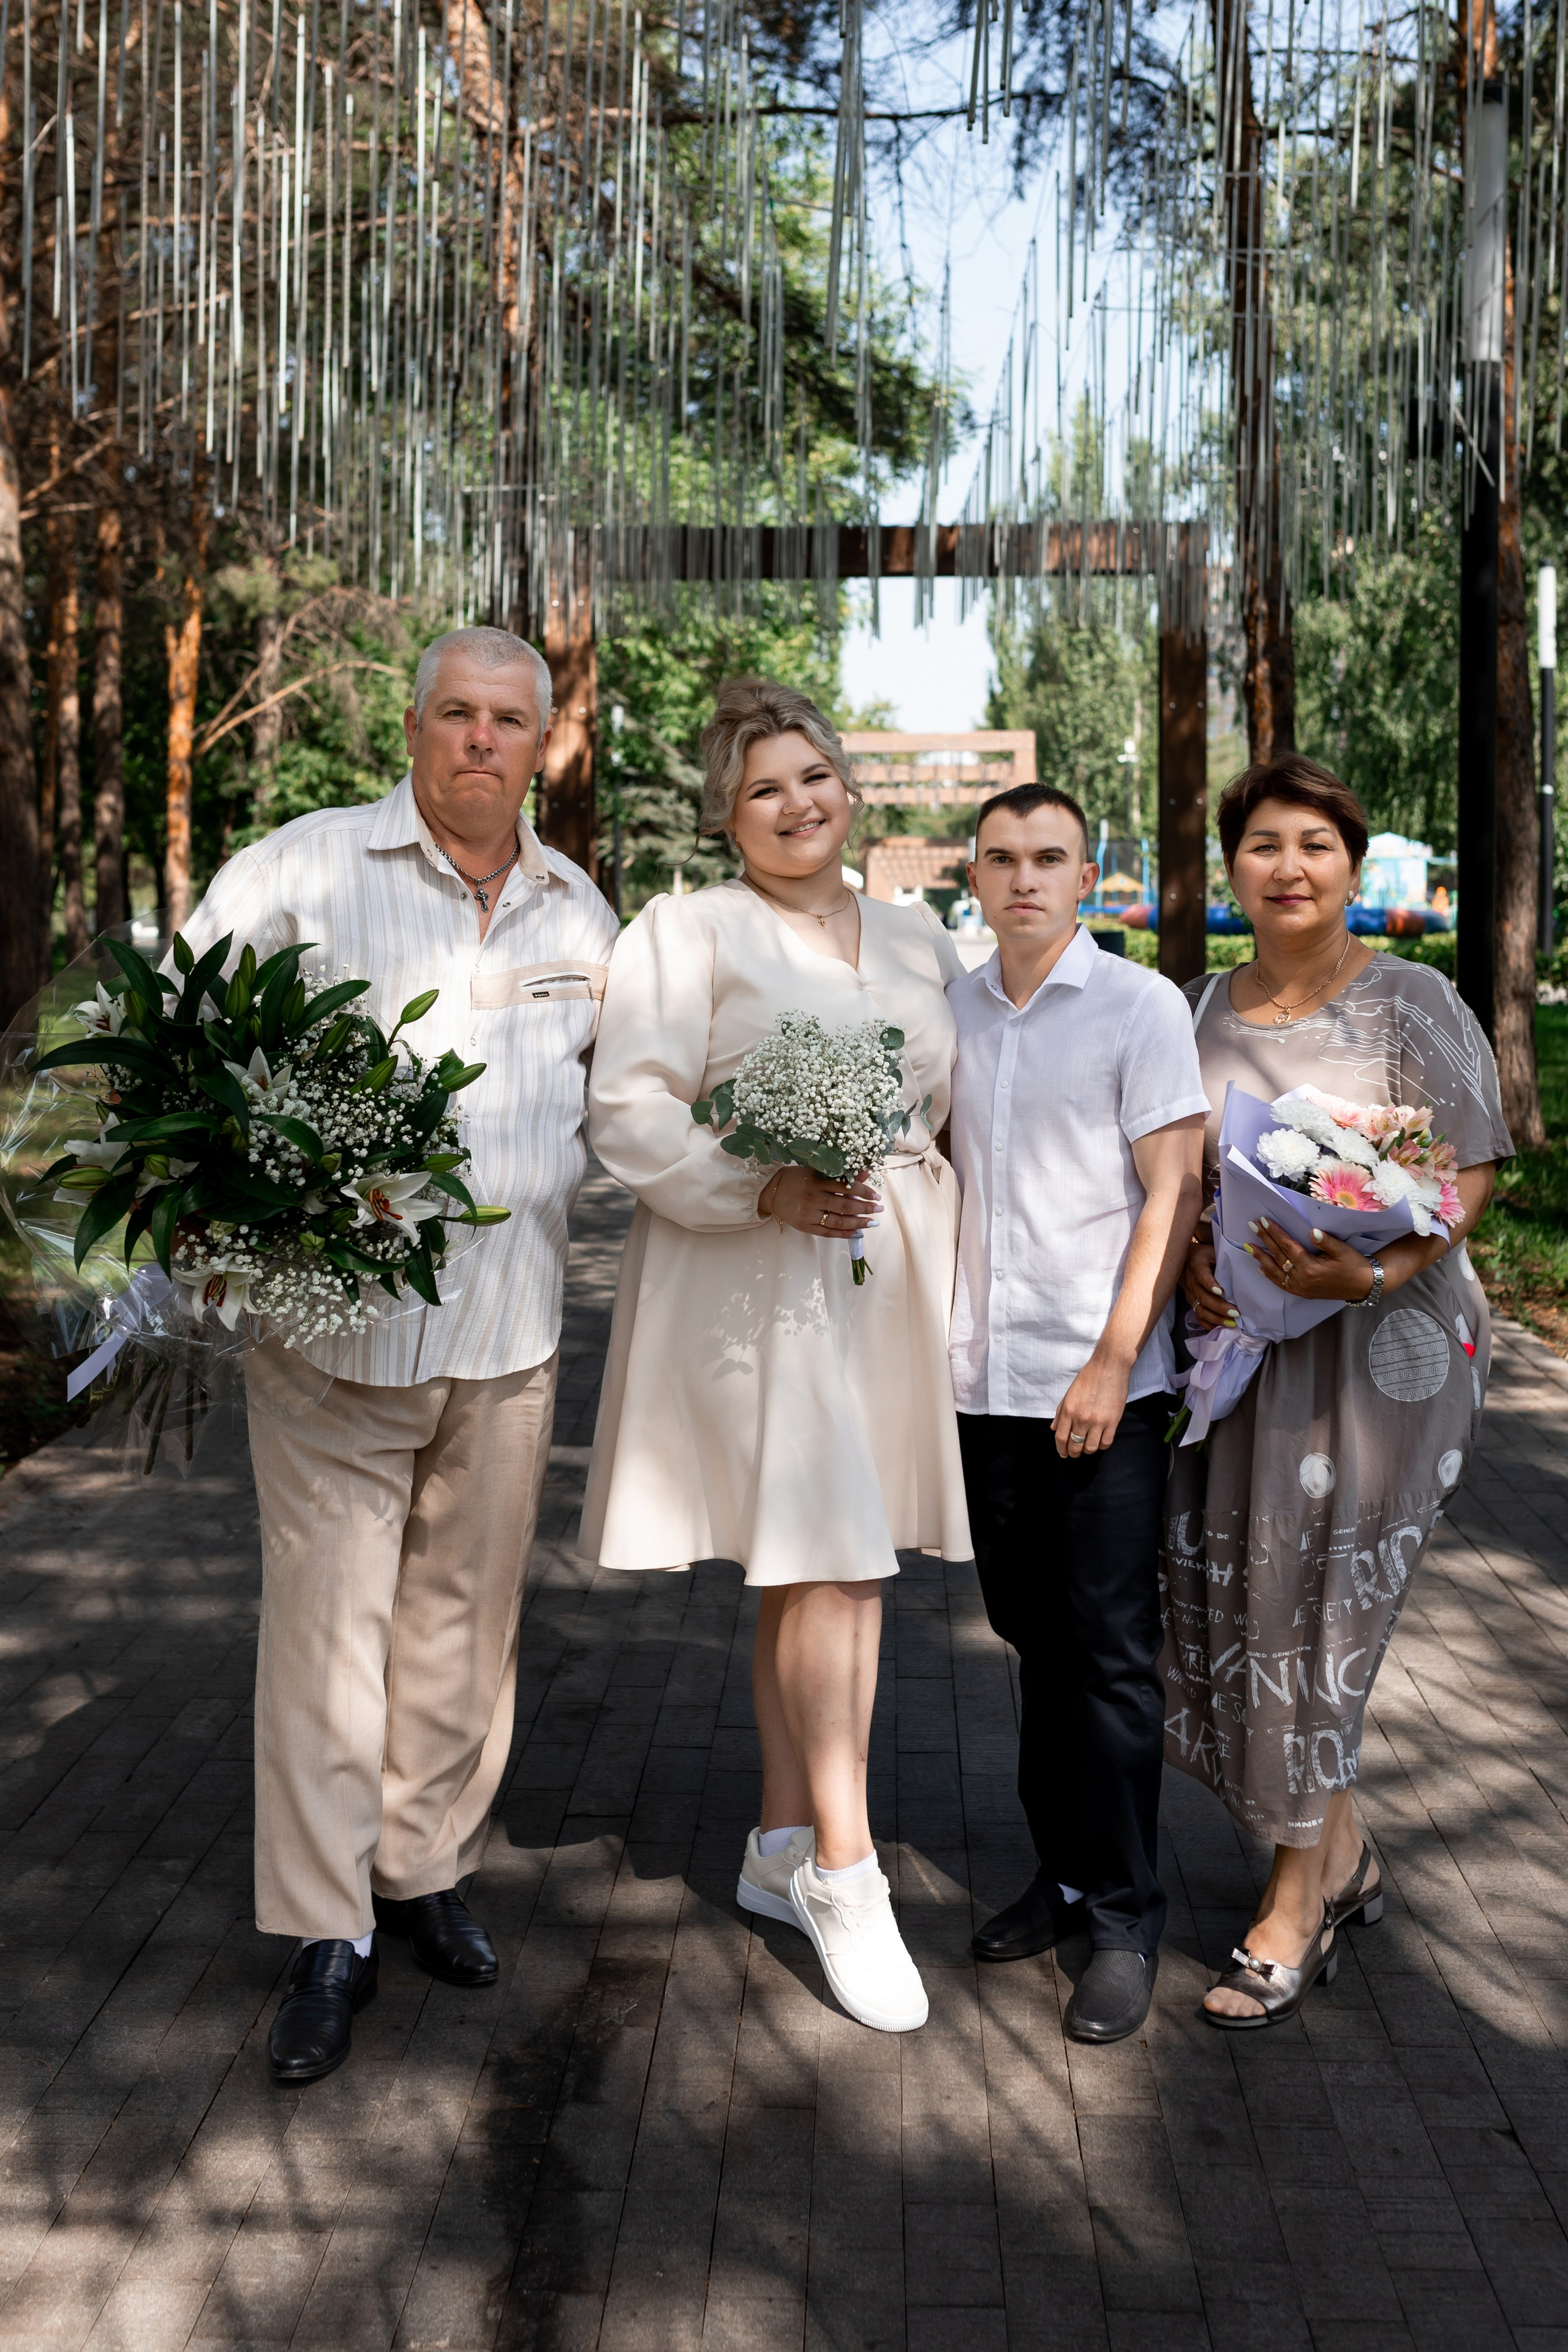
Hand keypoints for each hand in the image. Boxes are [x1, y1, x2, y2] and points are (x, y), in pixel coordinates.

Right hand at [761, 1165, 879, 1237]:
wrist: (772, 1191)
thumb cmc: (798, 1179)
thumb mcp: (817, 1172)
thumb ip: (840, 1175)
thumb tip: (865, 1173)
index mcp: (817, 1182)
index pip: (845, 1187)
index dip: (863, 1192)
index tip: (876, 1195)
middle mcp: (813, 1198)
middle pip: (844, 1206)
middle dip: (865, 1209)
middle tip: (879, 1209)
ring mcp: (808, 1215)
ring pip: (838, 1222)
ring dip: (859, 1223)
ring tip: (873, 1222)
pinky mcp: (805, 1227)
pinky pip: (828, 1233)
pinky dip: (844, 1234)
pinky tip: (857, 1233)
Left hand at [1052, 1346, 1132, 1459]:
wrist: (1110, 1366)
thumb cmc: (1088, 1377)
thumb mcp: (1069, 1393)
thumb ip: (1060, 1412)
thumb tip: (1054, 1428)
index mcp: (1068, 1410)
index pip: (1061, 1438)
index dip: (1061, 1449)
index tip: (1063, 1453)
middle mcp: (1081, 1418)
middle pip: (1075, 1445)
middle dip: (1073, 1452)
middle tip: (1074, 1453)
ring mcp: (1098, 1421)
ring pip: (1090, 1447)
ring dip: (1087, 1450)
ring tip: (1087, 1446)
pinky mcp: (1113, 1422)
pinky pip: (1106, 1443)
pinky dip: (1101, 1445)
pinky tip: (1099, 1441)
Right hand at [1182, 1232, 1237, 1333]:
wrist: (1184, 1260)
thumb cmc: (1205, 1255)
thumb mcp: (1213, 1251)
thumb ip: (1224, 1258)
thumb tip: (1244, 1267)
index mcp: (1197, 1265)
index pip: (1201, 1275)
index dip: (1210, 1284)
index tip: (1221, 1291)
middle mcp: (1191, 1281)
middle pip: (1203, 1296)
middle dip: (1219, 1306)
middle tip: (1235, 1313)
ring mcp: (1190, 1294)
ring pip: (1200, 1309)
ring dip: (1216, 1318)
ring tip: (1231, 1323)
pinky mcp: (1191, 1302)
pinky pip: (1198, 1316)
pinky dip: (1208, 1324)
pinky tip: (1220, 1328)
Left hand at [1243, 1215, 1375, 1302]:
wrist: (1362, 1285)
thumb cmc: (1354, 1265)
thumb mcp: (1342, 1250)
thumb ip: (1326, 1241)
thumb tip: (1312, 1232)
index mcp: (1310, 1267)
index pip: (1287, 1246)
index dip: (1275, 1232)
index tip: (1264, 1221)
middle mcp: (1302, 1279)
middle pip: (1278, 1256)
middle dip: (1264, 1240)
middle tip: (1252, 1226)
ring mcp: (1300, 1288)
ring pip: (1275, 1271)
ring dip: (1261, 1258)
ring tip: (1248, 1246)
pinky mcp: (1302, 1293)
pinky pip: (1281, 1284)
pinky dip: (1270, 1275)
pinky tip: (1261, 1267)